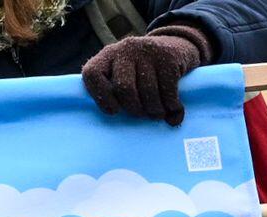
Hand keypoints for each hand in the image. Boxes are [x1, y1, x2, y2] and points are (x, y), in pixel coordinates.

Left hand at [81, 31, 204, 126]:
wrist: (174, 46)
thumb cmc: (142, 72)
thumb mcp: (123, 74)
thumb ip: (114, 90)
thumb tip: (111, 119)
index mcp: (107, 55)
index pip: (92, 74)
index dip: (101, 98)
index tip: (114, 111)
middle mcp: (125, 49)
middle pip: (124, 88)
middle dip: (134, 109)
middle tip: (141, 114)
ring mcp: (147, 51)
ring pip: (148, 93)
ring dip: (155, 111)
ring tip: (158, 113)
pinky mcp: (167, 57)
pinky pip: (168, 92)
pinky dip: (172, 106)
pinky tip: (173, 109)